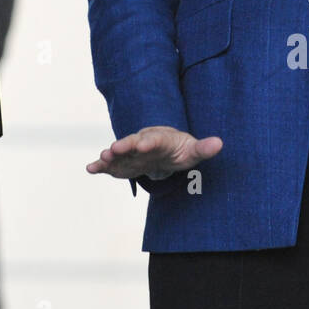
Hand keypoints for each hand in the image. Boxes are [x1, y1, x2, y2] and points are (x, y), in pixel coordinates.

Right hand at [86, 126, 222, 182]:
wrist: (165, 149)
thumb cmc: (180, 149)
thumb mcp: (193, 150)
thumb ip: (204, 148)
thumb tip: (219, 143)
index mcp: (160, 139)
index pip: (154, 140)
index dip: (148, 142)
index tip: (143, 145)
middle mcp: (142, 143)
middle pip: (132, 143)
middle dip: (123, 146)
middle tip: (112, 149)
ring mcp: (131, 153)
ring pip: (119, 154)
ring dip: (110, 157)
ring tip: (100, 160)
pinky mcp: (124, 163)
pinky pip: (111, 165)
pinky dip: (101, 167)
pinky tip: (89, 169)